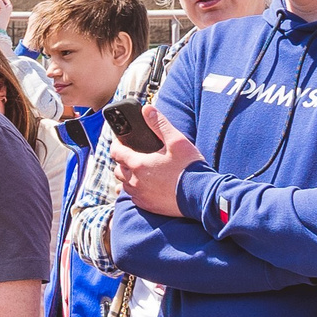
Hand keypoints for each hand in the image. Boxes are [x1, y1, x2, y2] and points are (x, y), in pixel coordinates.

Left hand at [109, 103, 203, 217]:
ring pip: (124, 184)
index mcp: (138, 164)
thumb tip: (146, 109)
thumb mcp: (177, 141)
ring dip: (128, 176)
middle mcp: (134, 181)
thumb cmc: (189, 168)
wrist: (201, 196)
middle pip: (118, 169)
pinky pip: (133, 197)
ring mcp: (139, 196)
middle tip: (135, 154)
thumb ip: (160, 124)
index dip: (117, 144)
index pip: (116, 152)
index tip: (122, 140)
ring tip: (141, 170)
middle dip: (123, 160)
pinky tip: (146, 185)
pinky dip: (136, 190)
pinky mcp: (147, 206)